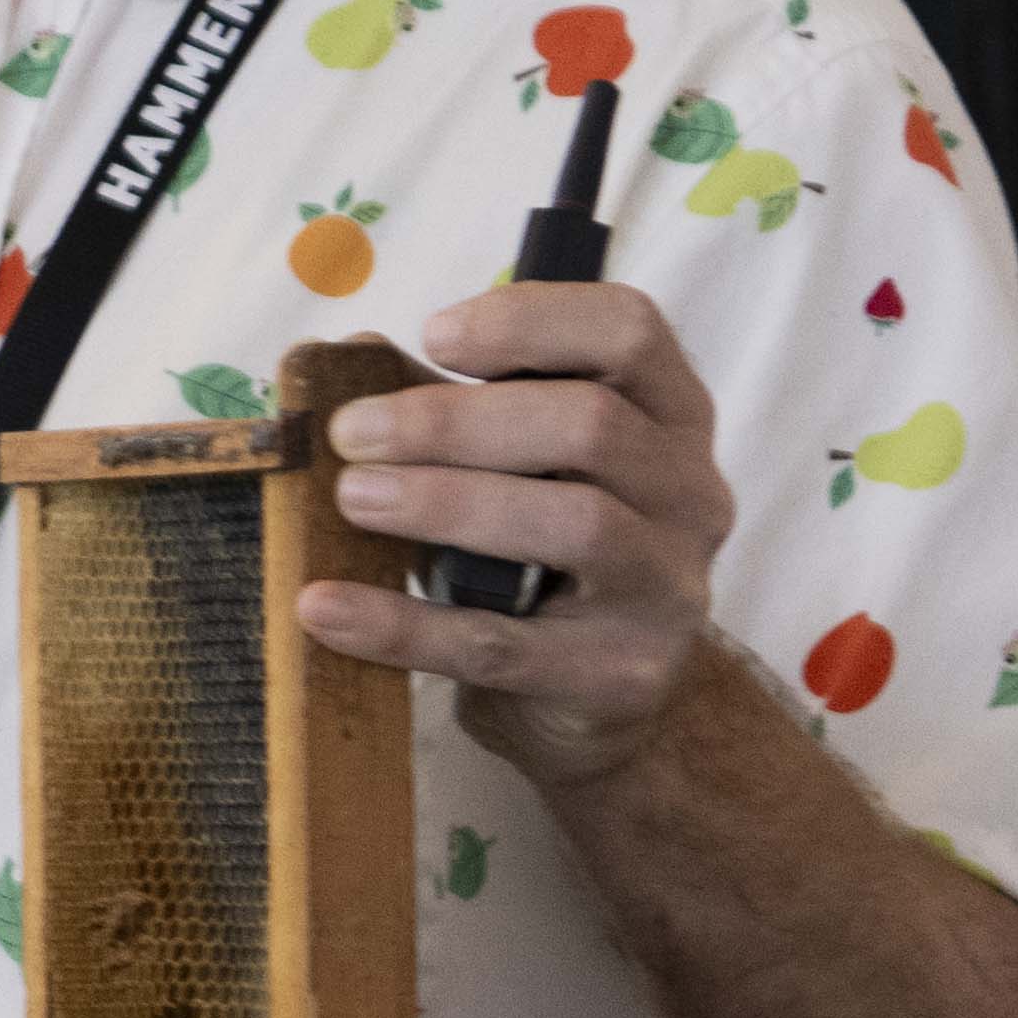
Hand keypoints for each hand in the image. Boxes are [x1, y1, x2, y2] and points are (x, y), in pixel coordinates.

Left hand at [295, 278, 739, 793]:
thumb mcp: (516, 465)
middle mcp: (689, 493)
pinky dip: (403, 624)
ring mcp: (669, 588)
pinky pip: (503, 644)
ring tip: (354, 498)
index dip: (529, 321)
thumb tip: (345, 362)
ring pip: (575, 524)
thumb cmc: (541, 549)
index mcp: (668, 415)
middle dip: (456, 421)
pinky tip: (327, 608)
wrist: (593, 696)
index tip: (433, 337)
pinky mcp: (623, 675)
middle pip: (591, 424)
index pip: (630, 331)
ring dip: (446, 502)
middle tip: (353, 434)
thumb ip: (453, 408)